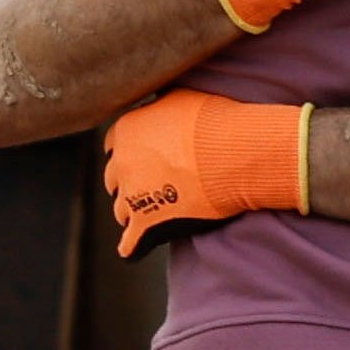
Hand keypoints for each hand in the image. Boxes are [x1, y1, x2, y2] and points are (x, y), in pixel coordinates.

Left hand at [106, 90, 312, 255]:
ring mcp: (131, 195)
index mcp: (125, 131)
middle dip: (128, 182)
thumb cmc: (215, 121)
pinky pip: (130, 242)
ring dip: (134, 211)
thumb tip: (158, 107)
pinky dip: (132, 246)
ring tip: (151, 213)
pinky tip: (132, 250)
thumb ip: (160, 108)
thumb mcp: (181, 99)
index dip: (130, 153)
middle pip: (115, 179)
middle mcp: (121, 163)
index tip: (143, 158)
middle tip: (147, 186)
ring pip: (122, 210)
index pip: (115, 146)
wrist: (234, 153)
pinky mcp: (146, 223)